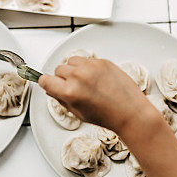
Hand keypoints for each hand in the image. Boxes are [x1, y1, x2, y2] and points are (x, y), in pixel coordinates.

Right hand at [38, 56, 156, 132]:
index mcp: (70, 92)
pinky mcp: (102, 61)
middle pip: (58, 69)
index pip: (46, 80)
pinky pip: (87, 60)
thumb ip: (61, 99)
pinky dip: (88, 67)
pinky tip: (96, 79)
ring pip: (71, 61)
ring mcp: (91, 67)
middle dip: (63, 78)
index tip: (50, 84)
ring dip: (74, 69)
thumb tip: (52, 89)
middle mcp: (79, 77)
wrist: (130, 111)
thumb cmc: (108, 115)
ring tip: (85, 82)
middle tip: (73, 87)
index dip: (47, 84)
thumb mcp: (78, 113)